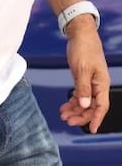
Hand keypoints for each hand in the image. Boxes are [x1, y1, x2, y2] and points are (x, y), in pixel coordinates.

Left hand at [59, 16, 109, 132]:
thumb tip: (85, 105)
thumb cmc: (84, 49)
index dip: (97, 118)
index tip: (92, 130)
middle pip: (92, 107)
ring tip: (63, 115)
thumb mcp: (82, 69)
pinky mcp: (83, 79)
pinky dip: (72, 101)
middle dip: (81, 116)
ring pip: (85, 102)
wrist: (80, 35)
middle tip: (67, 121)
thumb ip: (83, 88)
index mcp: (102, 84)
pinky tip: (64, 106)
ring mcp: (90, 83)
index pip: (101, 106)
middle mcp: (98, 85)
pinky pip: (80, 95)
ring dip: (75, 109)